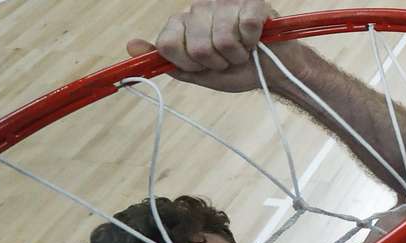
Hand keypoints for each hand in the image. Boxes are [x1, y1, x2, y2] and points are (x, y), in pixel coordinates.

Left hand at [128, 0, 285, 93]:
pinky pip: (246, 28)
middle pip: (197, 48)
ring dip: (237, 56)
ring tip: (243, 51)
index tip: (202, 66)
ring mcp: (225, 3)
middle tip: (228, 60)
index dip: (187, 63)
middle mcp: (200, 8)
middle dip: (216, 63)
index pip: (168, 43)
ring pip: (222, 41)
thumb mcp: (198, 73)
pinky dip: (253, 42)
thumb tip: (131, 48)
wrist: (274, 71)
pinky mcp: (251, 3)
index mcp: (184, 22)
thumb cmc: (238, 70)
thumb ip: (168, 62)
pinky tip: (256, 39)